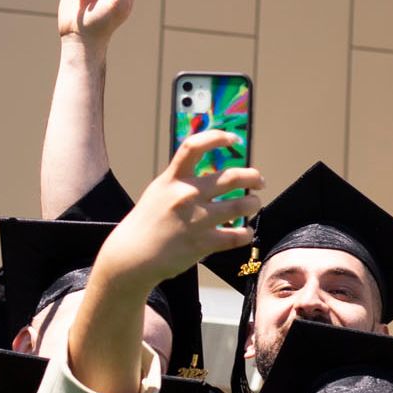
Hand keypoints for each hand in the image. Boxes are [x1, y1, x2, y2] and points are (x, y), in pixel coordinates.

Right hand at [94, 130, 258, 288]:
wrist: (133, 255)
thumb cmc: (147, 223)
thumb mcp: (159, 192)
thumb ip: (182, 181)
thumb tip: (211, 174)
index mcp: (173, 179)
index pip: (195, 146)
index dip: (218, 137)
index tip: (233, 139)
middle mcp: (187, 195)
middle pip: (232, 177)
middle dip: (253, 176)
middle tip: (259, 181)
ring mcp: (197, 219)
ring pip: (242, 205)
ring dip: (253, 203)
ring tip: (253, 204)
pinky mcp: (204, 243)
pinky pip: (237, 235)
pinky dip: (246, 233)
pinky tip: (245, 231)